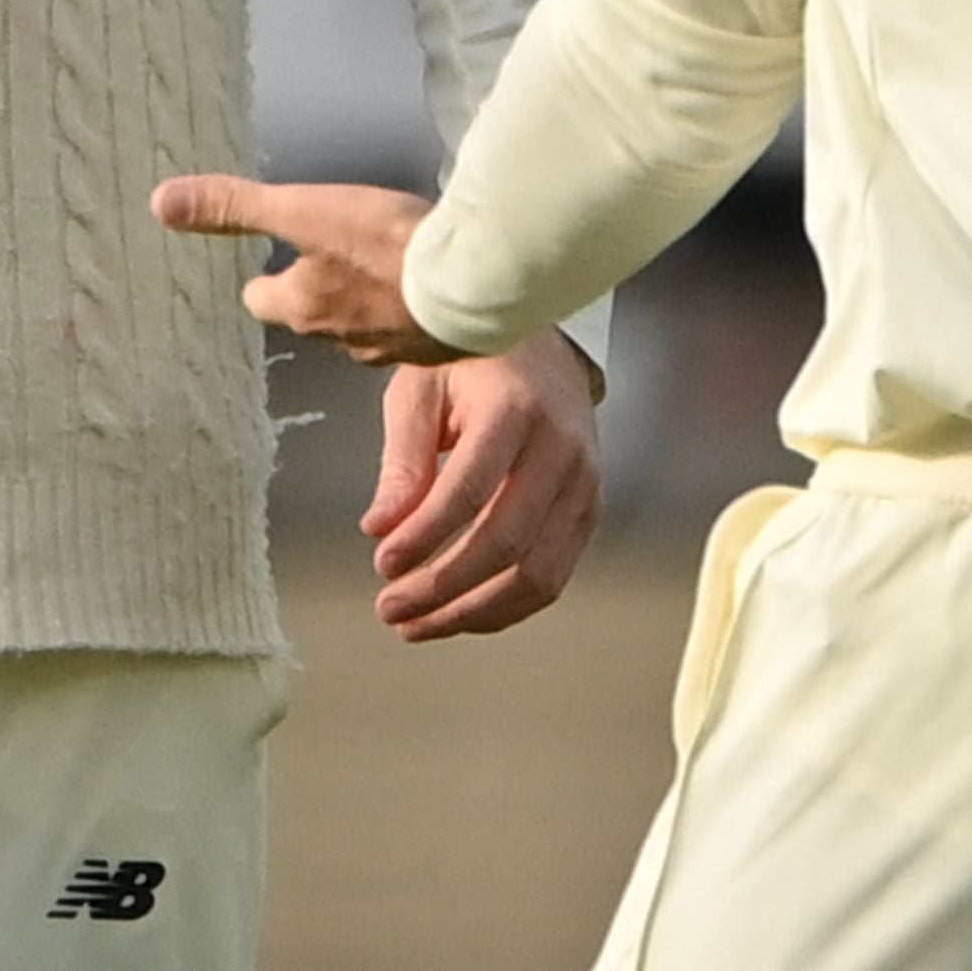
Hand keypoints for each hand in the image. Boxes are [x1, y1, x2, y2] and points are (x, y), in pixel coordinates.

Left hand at [149, 170, 455, 366]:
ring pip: (363, 325)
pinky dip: (413, 311)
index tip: (275, 261)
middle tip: (332, 258)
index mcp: (303, 309)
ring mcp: (394, 350)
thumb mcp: (304, 211)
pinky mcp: (441, 348)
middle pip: (313, 316)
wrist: (478, 280)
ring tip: (383, 268)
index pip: (262, 301)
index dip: (266, 280)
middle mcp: (341, 340)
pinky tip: (429, 286)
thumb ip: (236, 207)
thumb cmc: (386, 245)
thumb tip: (160, 203)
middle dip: (317, 291)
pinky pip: (414, 331)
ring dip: (367, 301)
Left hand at [363, 335, 603, 638]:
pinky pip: (554, 575)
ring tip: (418, 624)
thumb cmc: (472, 363)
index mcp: (515, 411)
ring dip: (474, 612)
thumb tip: (382, 527)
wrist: (541, 346)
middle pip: (506, 542)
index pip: (469, 490)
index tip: (383, 564)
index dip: (425, 536)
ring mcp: (585, 485)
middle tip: (391, 607)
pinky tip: (461, 612)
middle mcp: (562, 452)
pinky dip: (506, 605)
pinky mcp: (589, 511)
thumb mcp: (420, 391)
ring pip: (537, 574)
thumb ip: (403, 462)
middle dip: (443, 587)